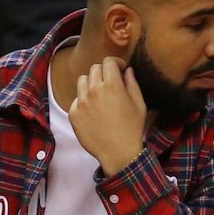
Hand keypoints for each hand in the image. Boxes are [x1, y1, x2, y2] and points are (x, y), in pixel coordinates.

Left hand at [68, 56, 147, 175]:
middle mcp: (94, 90)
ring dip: (91, 83)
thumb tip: (127, 70)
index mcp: (112, 86)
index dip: (115, 62)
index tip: (119, 69)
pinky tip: (93, 111)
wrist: (118, 153)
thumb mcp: (139, 105)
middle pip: (94, 68)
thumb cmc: (132, 129)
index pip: (108, 61)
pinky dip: (84, 101)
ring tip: (99, 95)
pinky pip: (77, 99)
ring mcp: (81, 102)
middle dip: (104, 72)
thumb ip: (132, 84)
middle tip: (110, 83)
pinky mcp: (73, 113)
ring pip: (82, 80)